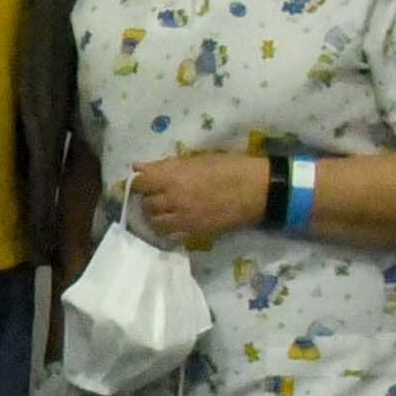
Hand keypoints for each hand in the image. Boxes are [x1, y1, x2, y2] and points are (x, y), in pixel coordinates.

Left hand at [128, 153, 266, 253]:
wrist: (256, 190)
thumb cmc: (229, 167)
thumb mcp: (196, 159)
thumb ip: (166, 166)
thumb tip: (139, 166)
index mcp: (171, 177)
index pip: (139, 183)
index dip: (138, 182)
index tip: (143, 181)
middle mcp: (172, 199)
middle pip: (145, 204)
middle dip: (147, 199)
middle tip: (156, 195)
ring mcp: (182, 219)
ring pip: (154, 223)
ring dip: (156, 216)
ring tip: (165, 210)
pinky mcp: (194, 233)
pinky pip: (171, 236)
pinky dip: (169, 230)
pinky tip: (176, 223)